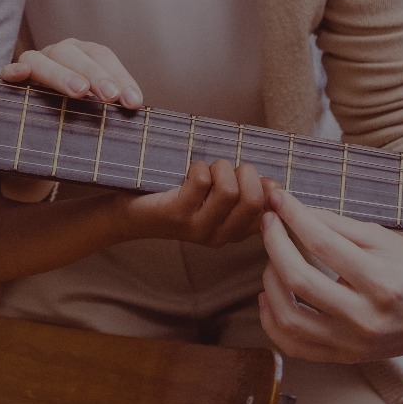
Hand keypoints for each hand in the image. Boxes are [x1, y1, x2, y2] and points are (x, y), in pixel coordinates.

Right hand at [0, 38, 142, 107]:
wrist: (32, 125)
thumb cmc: (71, 113)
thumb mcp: (93, 107)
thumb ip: (109, 103)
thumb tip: (136, 109)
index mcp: (81, 54)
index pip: (102, 56)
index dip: (120, 76)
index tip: (133, 102)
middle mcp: (58, 53)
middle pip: (76, 55)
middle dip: (95, 74)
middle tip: (111, 96)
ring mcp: (33, 63)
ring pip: (43, 60)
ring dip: (61, 74)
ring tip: (80, 92)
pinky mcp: (9, 78)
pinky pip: (8, 71)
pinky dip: (13, 70)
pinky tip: (21, 75)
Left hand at [112, 160, 268, 246]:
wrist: (129, 215)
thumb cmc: (176, 198)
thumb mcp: (213, 202)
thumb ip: (242, 196)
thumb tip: (273, 184)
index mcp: (233, 233)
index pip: (269, 214)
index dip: (271, 190)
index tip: (259, 178)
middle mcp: (219, 236)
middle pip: (254, 200)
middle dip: (246, 173)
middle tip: (228, 169)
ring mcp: (198, 228)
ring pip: (229, 190)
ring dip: (220, 167)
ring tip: (207, 169)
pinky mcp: (177, 214)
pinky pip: (201, 180)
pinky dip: (198, 166)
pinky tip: (188, 172)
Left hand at [257, 187, 402, 363]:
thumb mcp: (384, 239)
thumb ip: (337, 226)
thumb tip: (294, 210)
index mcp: (381, 281)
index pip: (322, 243)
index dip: (294, 216)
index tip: (279, 199)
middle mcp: (366, 318)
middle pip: (300, 280)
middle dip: (275, 244)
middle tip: (269, 222)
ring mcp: (353, 343)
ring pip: (289, 317)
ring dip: (270, 281)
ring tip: (272, 259)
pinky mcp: (343, 357)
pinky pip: (293, 345)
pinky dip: (272, 320)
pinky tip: (269, 296)